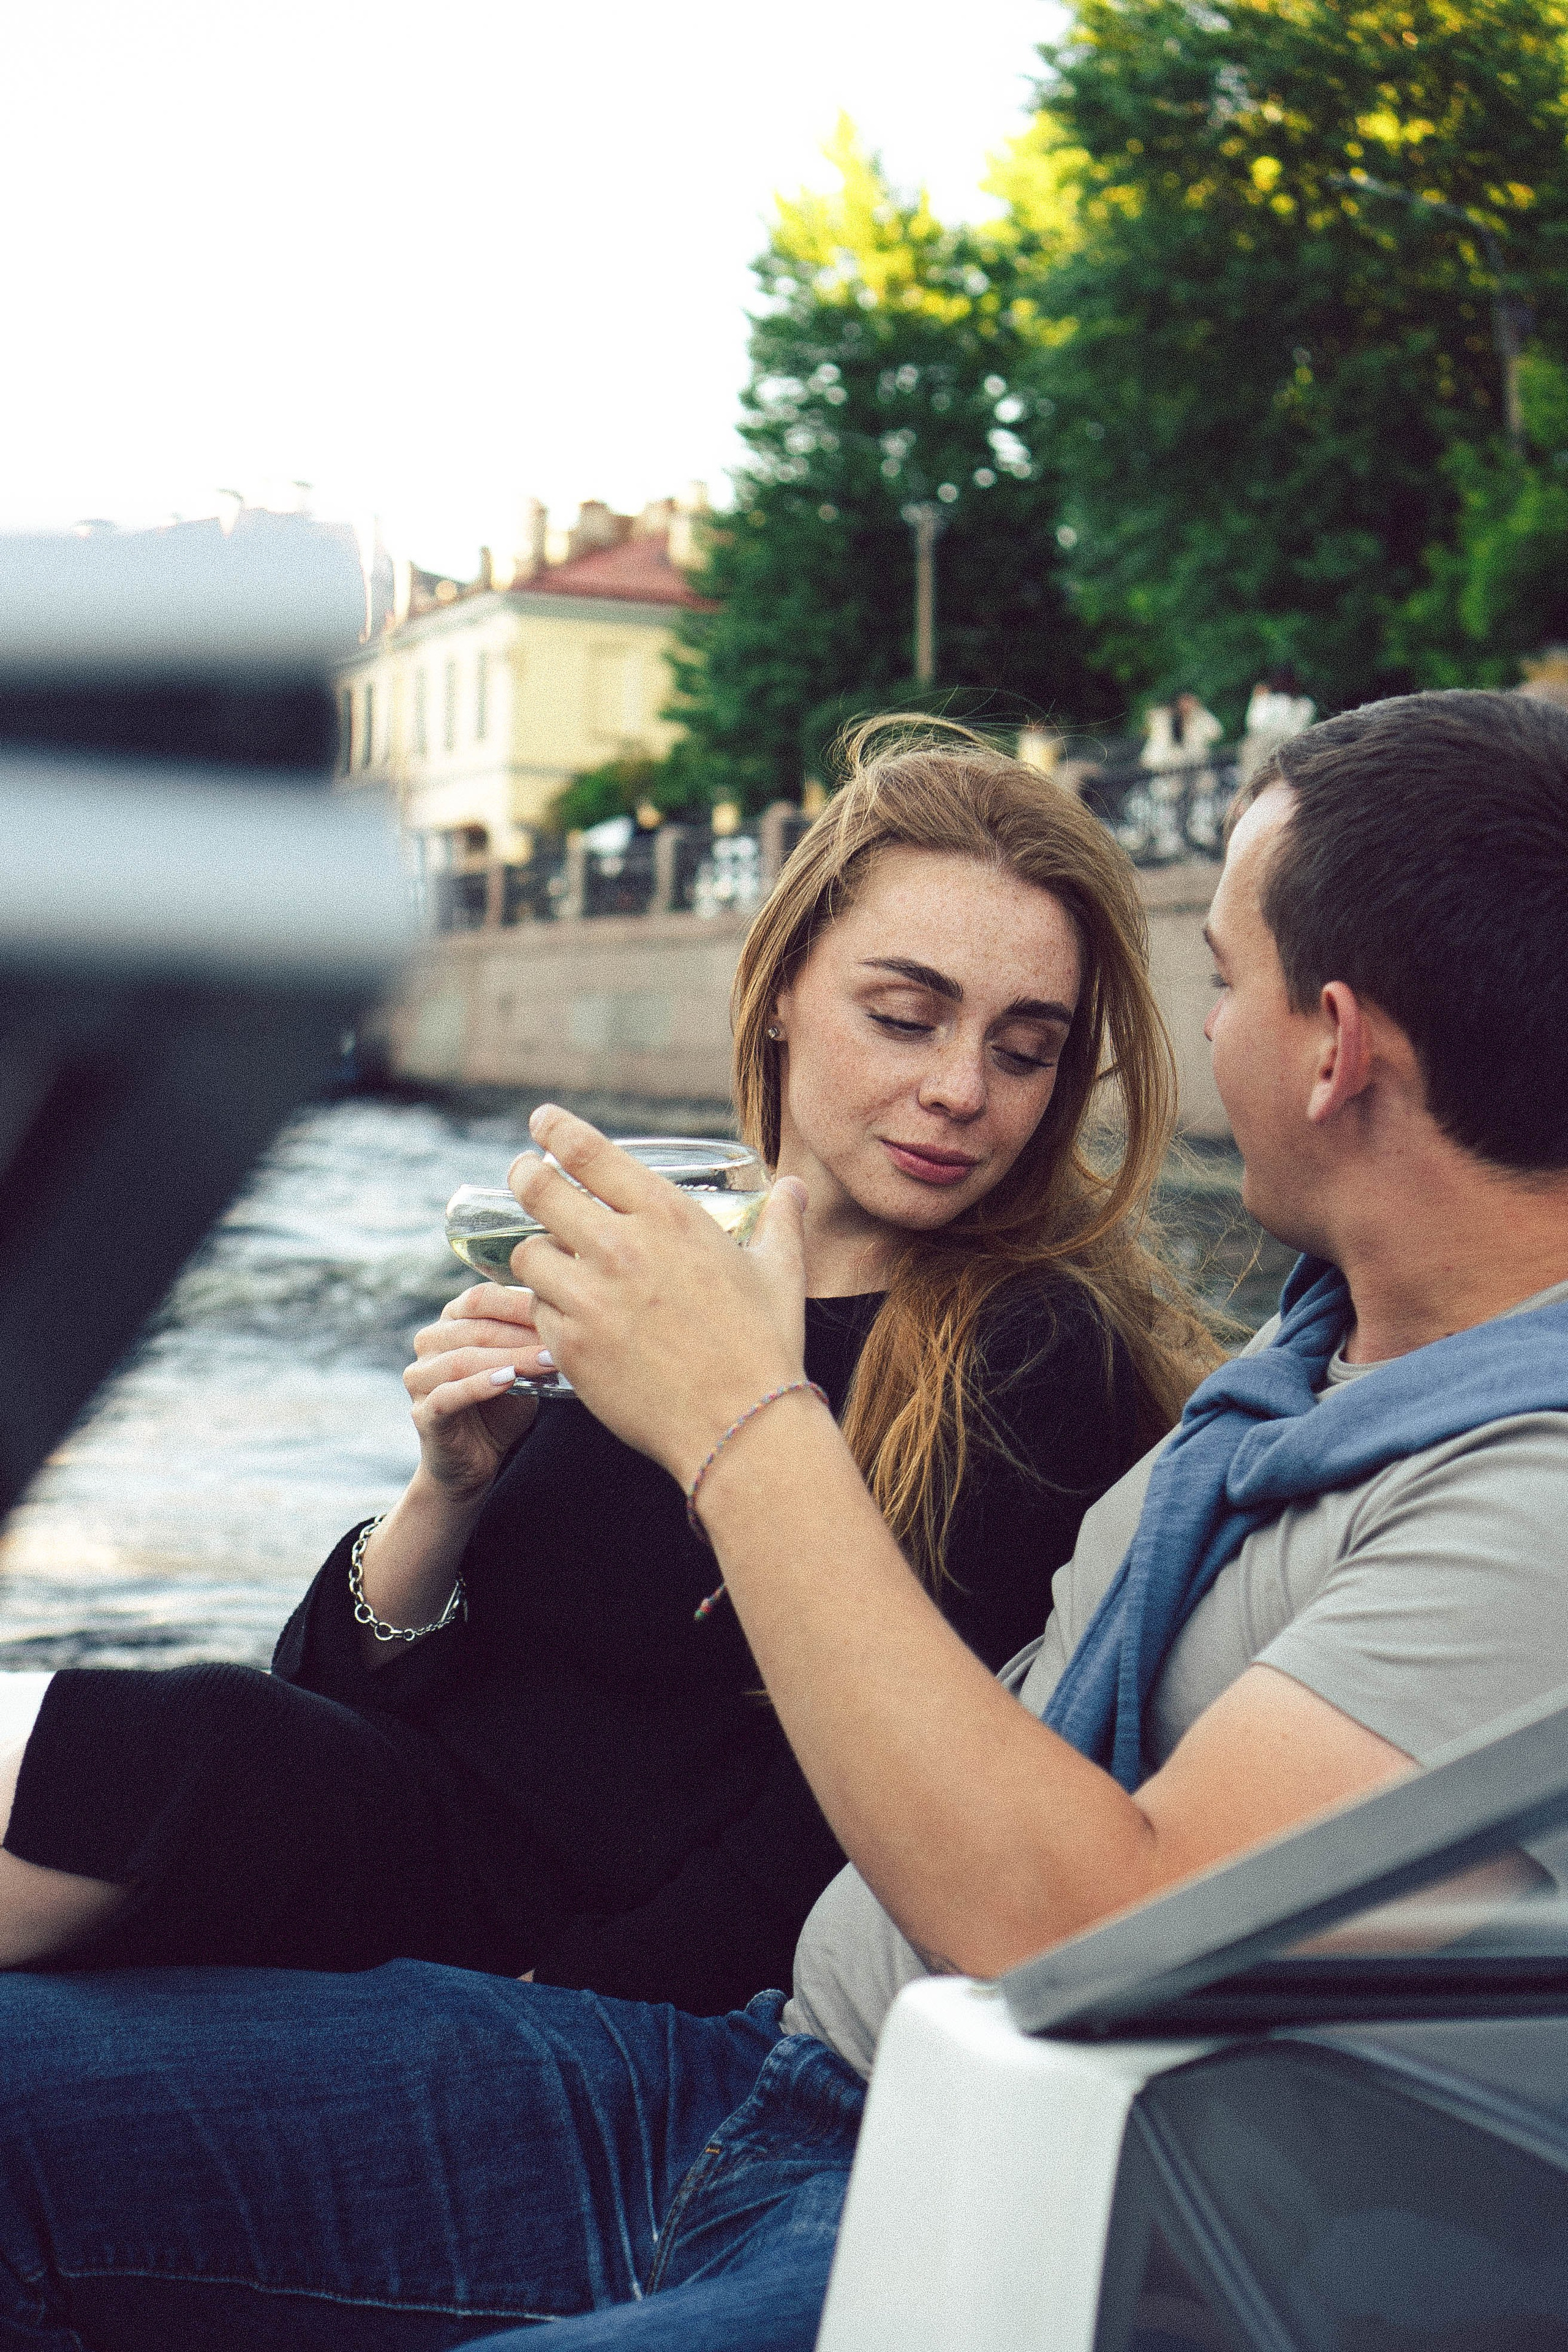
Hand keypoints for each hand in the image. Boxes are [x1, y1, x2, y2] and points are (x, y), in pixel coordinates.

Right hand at [403, 1282, 546, 1500]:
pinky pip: (449, 1395)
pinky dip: (480, 1386)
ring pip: (463, 1360)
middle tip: (560, 1339)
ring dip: (510, 1359)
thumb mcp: (519, 1367)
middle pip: (476, 1328)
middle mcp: (429, 1343)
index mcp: (451, 1322)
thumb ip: (529, 1342)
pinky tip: (509, 1380)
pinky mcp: (423, 1413)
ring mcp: (420, 1378)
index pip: (481, 1299)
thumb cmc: (500, 1407)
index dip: (520, 1303)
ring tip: (546, 1361)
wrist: (475, 1460)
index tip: (559, 1308)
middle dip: (522, 1333)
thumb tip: (565, 1316)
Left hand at [511, 1106, 807, 1485]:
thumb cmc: (764, 1347)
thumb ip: (780, 1222)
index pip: (587, 1152)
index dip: (555, 1130)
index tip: (541, 1122)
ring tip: (554, 1260)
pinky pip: (539, 1312)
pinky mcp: (569, 1345)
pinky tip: (573, 1317)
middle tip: (522, 1174)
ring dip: (539, 1253)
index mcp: (667, 1216)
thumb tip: (794, 1188)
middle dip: (523, 1176)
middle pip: (538, 1190)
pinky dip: (550, 1310)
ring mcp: (588, 1297)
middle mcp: (619, 1246)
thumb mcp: (780, 1273)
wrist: (741, 1427)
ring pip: (529, 1254)